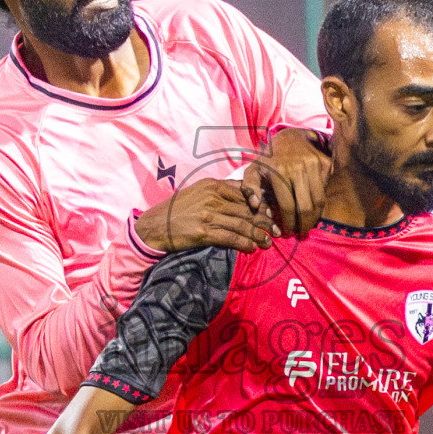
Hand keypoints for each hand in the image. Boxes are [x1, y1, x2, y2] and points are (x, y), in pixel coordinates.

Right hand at [134, 177, 276, 253]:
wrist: (155, 225)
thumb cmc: (178, 210)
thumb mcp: (198, 193)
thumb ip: (219, 193)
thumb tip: (243, 198)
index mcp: (213, 185)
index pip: (245, 192)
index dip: (262, 203)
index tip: (273, 213)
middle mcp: (213, 197)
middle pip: (247, 208)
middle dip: (265, 221)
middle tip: (278, 230)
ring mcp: (208, 214)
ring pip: (242, 224)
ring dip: (259, 235)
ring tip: (269, 243)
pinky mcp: (204, 232)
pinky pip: (230, 238)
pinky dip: (244, 243)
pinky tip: (252, 248)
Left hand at [242, 128, 331, 236]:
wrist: (292, 136)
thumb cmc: (270, 158)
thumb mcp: (254, 169)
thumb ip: (250, 187)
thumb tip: (255, 205)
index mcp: (279, 171)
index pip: (287, 206)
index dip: (288, 223)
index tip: (287, 233)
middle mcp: (299, 168)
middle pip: (306, 207)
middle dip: (304, 225)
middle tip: (301, 233)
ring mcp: (315, 166)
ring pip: (319, 201)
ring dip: (315, 218)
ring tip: (308, 225)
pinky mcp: (326, 165)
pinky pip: (325, 190)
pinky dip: (320, 203)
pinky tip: (313, 209)